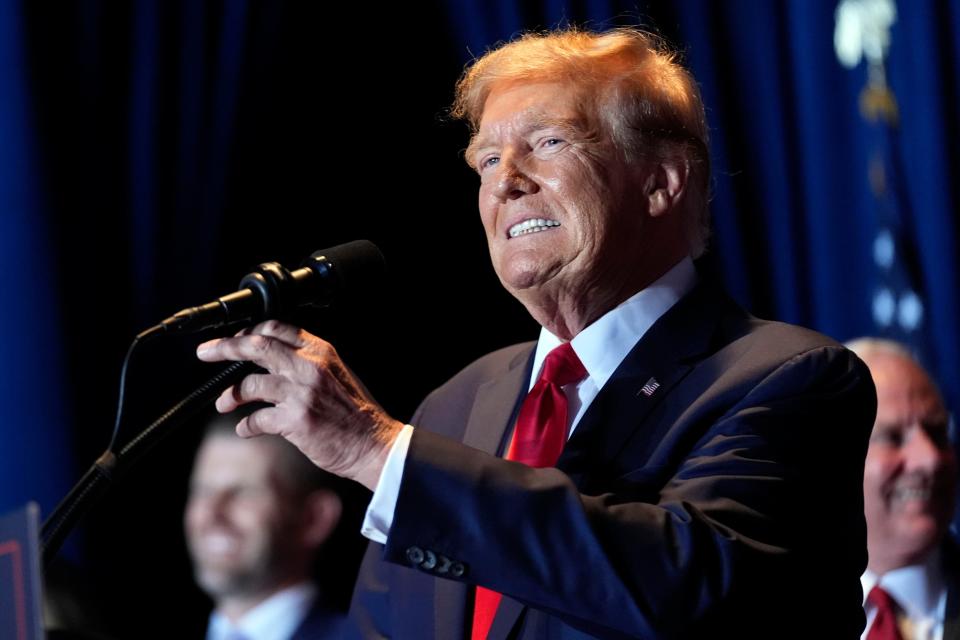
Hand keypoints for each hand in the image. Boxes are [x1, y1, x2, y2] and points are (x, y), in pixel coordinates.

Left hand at [196, 320, 402, 489]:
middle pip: (257, 346)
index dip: (249, 332)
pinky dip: (245, 425)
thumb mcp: (337, 374)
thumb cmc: (355, 413)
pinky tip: (244, 429)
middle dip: (225, 347)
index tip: (233, 339)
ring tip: (222, 403)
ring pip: (250, 383)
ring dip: (230, 394)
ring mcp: (302, 393)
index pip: (276, 329)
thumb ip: (308, 363)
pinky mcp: (296, 420)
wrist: (375, 444)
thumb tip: (273, 361)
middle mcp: (310, 367)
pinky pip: (257, 419)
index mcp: (321, 352)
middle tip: (205, 352)